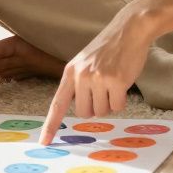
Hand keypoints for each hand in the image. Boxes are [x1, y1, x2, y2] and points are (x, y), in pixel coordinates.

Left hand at [39, 10, 151, 144]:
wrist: (129, 30)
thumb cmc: (108, 49)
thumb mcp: (85, 62)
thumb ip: (78, 83)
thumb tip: (80, 110)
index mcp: (70, 72)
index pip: (57, 104)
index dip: (50, 125)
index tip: (44, 142)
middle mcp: (81, 76)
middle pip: (83, 113)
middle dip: (94, 108)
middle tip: (102, 91)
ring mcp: (98, 78)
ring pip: (101, 111)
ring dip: (109, 103)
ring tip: (113, 82)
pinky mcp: (116, 81)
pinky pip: (117, 107)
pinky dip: (121, 100)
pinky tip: (123, 82)